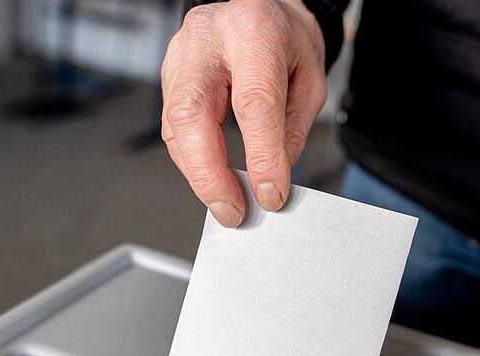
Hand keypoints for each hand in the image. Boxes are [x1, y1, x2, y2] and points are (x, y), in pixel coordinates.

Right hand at [161, 0, 326, 226]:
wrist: (261, 7)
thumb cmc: (287, 40)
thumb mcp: (310, 80)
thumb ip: (292, 129)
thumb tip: (271, 179)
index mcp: (254, 30)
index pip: (254, 102)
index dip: (261, 155)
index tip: (271, 194)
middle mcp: (207, 37)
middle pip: (193, 113)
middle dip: (209, 173)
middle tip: (232, 211)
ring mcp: (180, 52)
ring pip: (175, 124)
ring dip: (198, 173)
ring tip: (226, 202)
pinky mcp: (169, 72)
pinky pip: (173, 125)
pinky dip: (192, 158)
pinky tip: (212, 176)